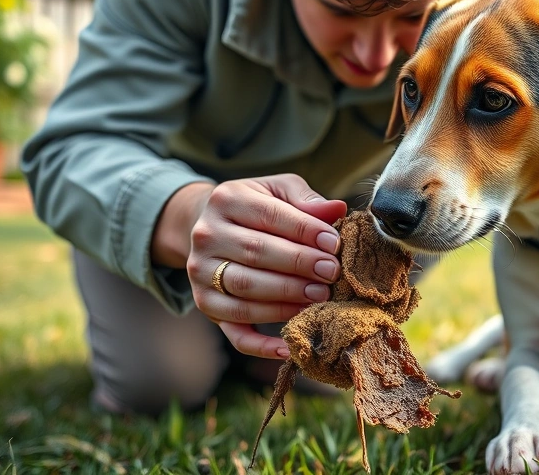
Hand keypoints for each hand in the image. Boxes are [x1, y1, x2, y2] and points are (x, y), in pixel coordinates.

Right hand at [185, 174, 346, 358]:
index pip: (269, 215)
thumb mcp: (278, 192)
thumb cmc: (258, 208)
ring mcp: (200, 274)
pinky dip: (261, 345)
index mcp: (226, 199)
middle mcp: (205, 236)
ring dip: (285, 299)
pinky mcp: (206, 305)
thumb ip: (306, 199)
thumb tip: (337, 209)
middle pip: (255, 253)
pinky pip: (234, 331)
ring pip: (244, 291)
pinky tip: (289, 347)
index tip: (334, 243)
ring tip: (319, 298)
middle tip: (331, 273)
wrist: (213, 228)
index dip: (304, 230)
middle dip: (298, 265)